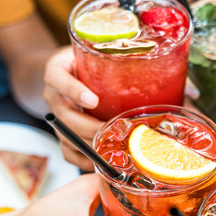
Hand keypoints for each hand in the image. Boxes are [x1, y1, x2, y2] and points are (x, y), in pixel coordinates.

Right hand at [42, 47, 102, 169]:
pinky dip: (86, 160)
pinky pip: (68, 153)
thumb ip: (114, 59)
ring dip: (91, 146)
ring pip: (66, 138)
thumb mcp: (94, 52)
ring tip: (114, 149)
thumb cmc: (87, 61)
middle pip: (65, 117)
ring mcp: (56, 118)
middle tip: (114, 132)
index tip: (93, 100)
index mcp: (57, 70)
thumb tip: (162, 73)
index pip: (57, 79)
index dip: (73, 91)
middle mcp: (53, 96)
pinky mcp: (61, 134)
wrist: (67, 72)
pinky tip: (105, 162)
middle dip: (90, 128)